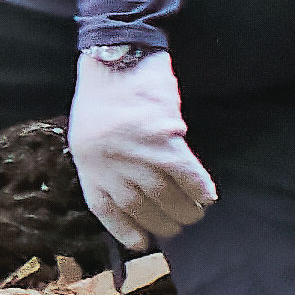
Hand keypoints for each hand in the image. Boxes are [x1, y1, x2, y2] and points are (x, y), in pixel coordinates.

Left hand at [67, 46, 214, 246]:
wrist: (118, 52)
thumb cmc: (104, 90)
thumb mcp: (90, 131)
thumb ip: (106, 162)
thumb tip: (134, 193)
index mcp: (86, 161)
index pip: (106, 209)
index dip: (125, 229)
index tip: (140, 242)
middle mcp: (109, 162)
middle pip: (139, 207)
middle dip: (162, 223)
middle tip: (178, 226)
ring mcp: (135, 150)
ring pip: (165, 195)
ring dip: (184, 211)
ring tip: (195, 214)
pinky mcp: (162, 136)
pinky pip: (186, 173)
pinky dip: (199, 188)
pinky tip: (207, 196)